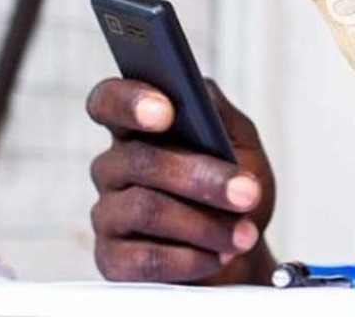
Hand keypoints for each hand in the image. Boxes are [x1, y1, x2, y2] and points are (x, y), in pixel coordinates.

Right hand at [86, 78, 276, 284]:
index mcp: (136, 129)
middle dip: (200, 177)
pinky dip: (190, 259)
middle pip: (140, 161)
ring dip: (204, 224)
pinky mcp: (113, 260)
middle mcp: (114, 168)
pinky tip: (216, 256)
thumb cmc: (233, 187)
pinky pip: (144, 259)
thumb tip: (200, 93)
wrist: (242, 250)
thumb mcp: (240, 142)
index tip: (165, 112)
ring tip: (243, 234)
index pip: (109, 101)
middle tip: (246, 192)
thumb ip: (218, 112)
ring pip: (146, 210)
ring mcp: (108, 215)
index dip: (129, 102)